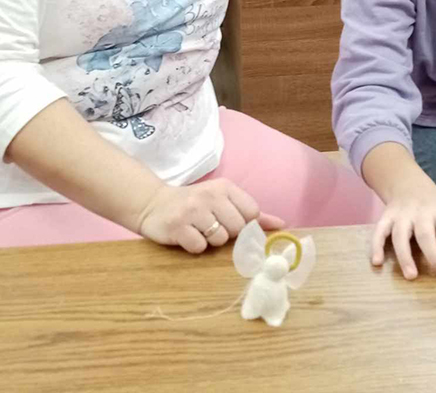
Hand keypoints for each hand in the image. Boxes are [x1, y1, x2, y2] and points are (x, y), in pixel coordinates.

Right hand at [136, 179, 283, 253]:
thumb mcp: (223, 201)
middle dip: (227, 233)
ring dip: (210, 241)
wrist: (153, 204)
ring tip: (197, 230)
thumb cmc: (194, 205)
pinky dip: (194, 246)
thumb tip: (282, 224)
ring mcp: (192, 211)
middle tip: (210, 226)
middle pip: (238, 228)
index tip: (230, 221)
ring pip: (220, 239)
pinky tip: (186, 236)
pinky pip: (199, 247)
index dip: (244, 223)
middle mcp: (209, 196)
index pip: (252, 212)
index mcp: (224, 187)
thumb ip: (251, 213)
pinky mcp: (177, 226)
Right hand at [370, 178, 435, 279]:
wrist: (409, 184)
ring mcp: (401, 215)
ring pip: (400, 236)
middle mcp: (420, 212)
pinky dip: (376, 246)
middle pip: (425, 235)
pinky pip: (378, 232)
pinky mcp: (386, 218)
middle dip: (434, 256)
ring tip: (411, 276)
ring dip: (404, 256)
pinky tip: (377, 263)